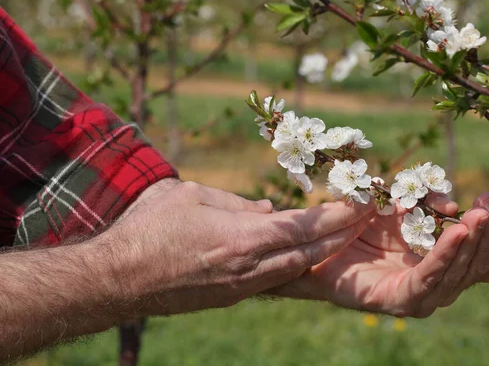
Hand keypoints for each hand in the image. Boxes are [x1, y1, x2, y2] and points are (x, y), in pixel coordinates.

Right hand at [94, 180, 376, 316]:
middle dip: (342, 234)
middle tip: (367, 217)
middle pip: (310, 252)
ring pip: (297, 270)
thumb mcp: (191, 196)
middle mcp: (249, 267)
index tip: (361, 202)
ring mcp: (242, 287)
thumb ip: (234, 201)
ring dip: (325, 252)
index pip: (303, 226)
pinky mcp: (231, 297)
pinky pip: (275, 280)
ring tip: (346, 235)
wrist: (117, 279)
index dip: (336, 215)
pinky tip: (308, 255)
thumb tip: (266, 209)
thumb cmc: (148, 229)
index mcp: (241, 237)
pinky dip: (298, 266)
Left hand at [270, 192, 488, 317]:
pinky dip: (444, 255)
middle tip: (487, 203)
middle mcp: (436, 281)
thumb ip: (425, 202)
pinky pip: (428, 278)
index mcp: (442, 261)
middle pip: (478, 264)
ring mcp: (419, 295)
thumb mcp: (398, 203)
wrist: (314, 245)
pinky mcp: (398, 300)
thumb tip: (451, 205)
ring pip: (457, 273)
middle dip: (487, 233)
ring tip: (476, 216)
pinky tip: (455, 233)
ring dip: (469, 243)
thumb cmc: (357, 223)